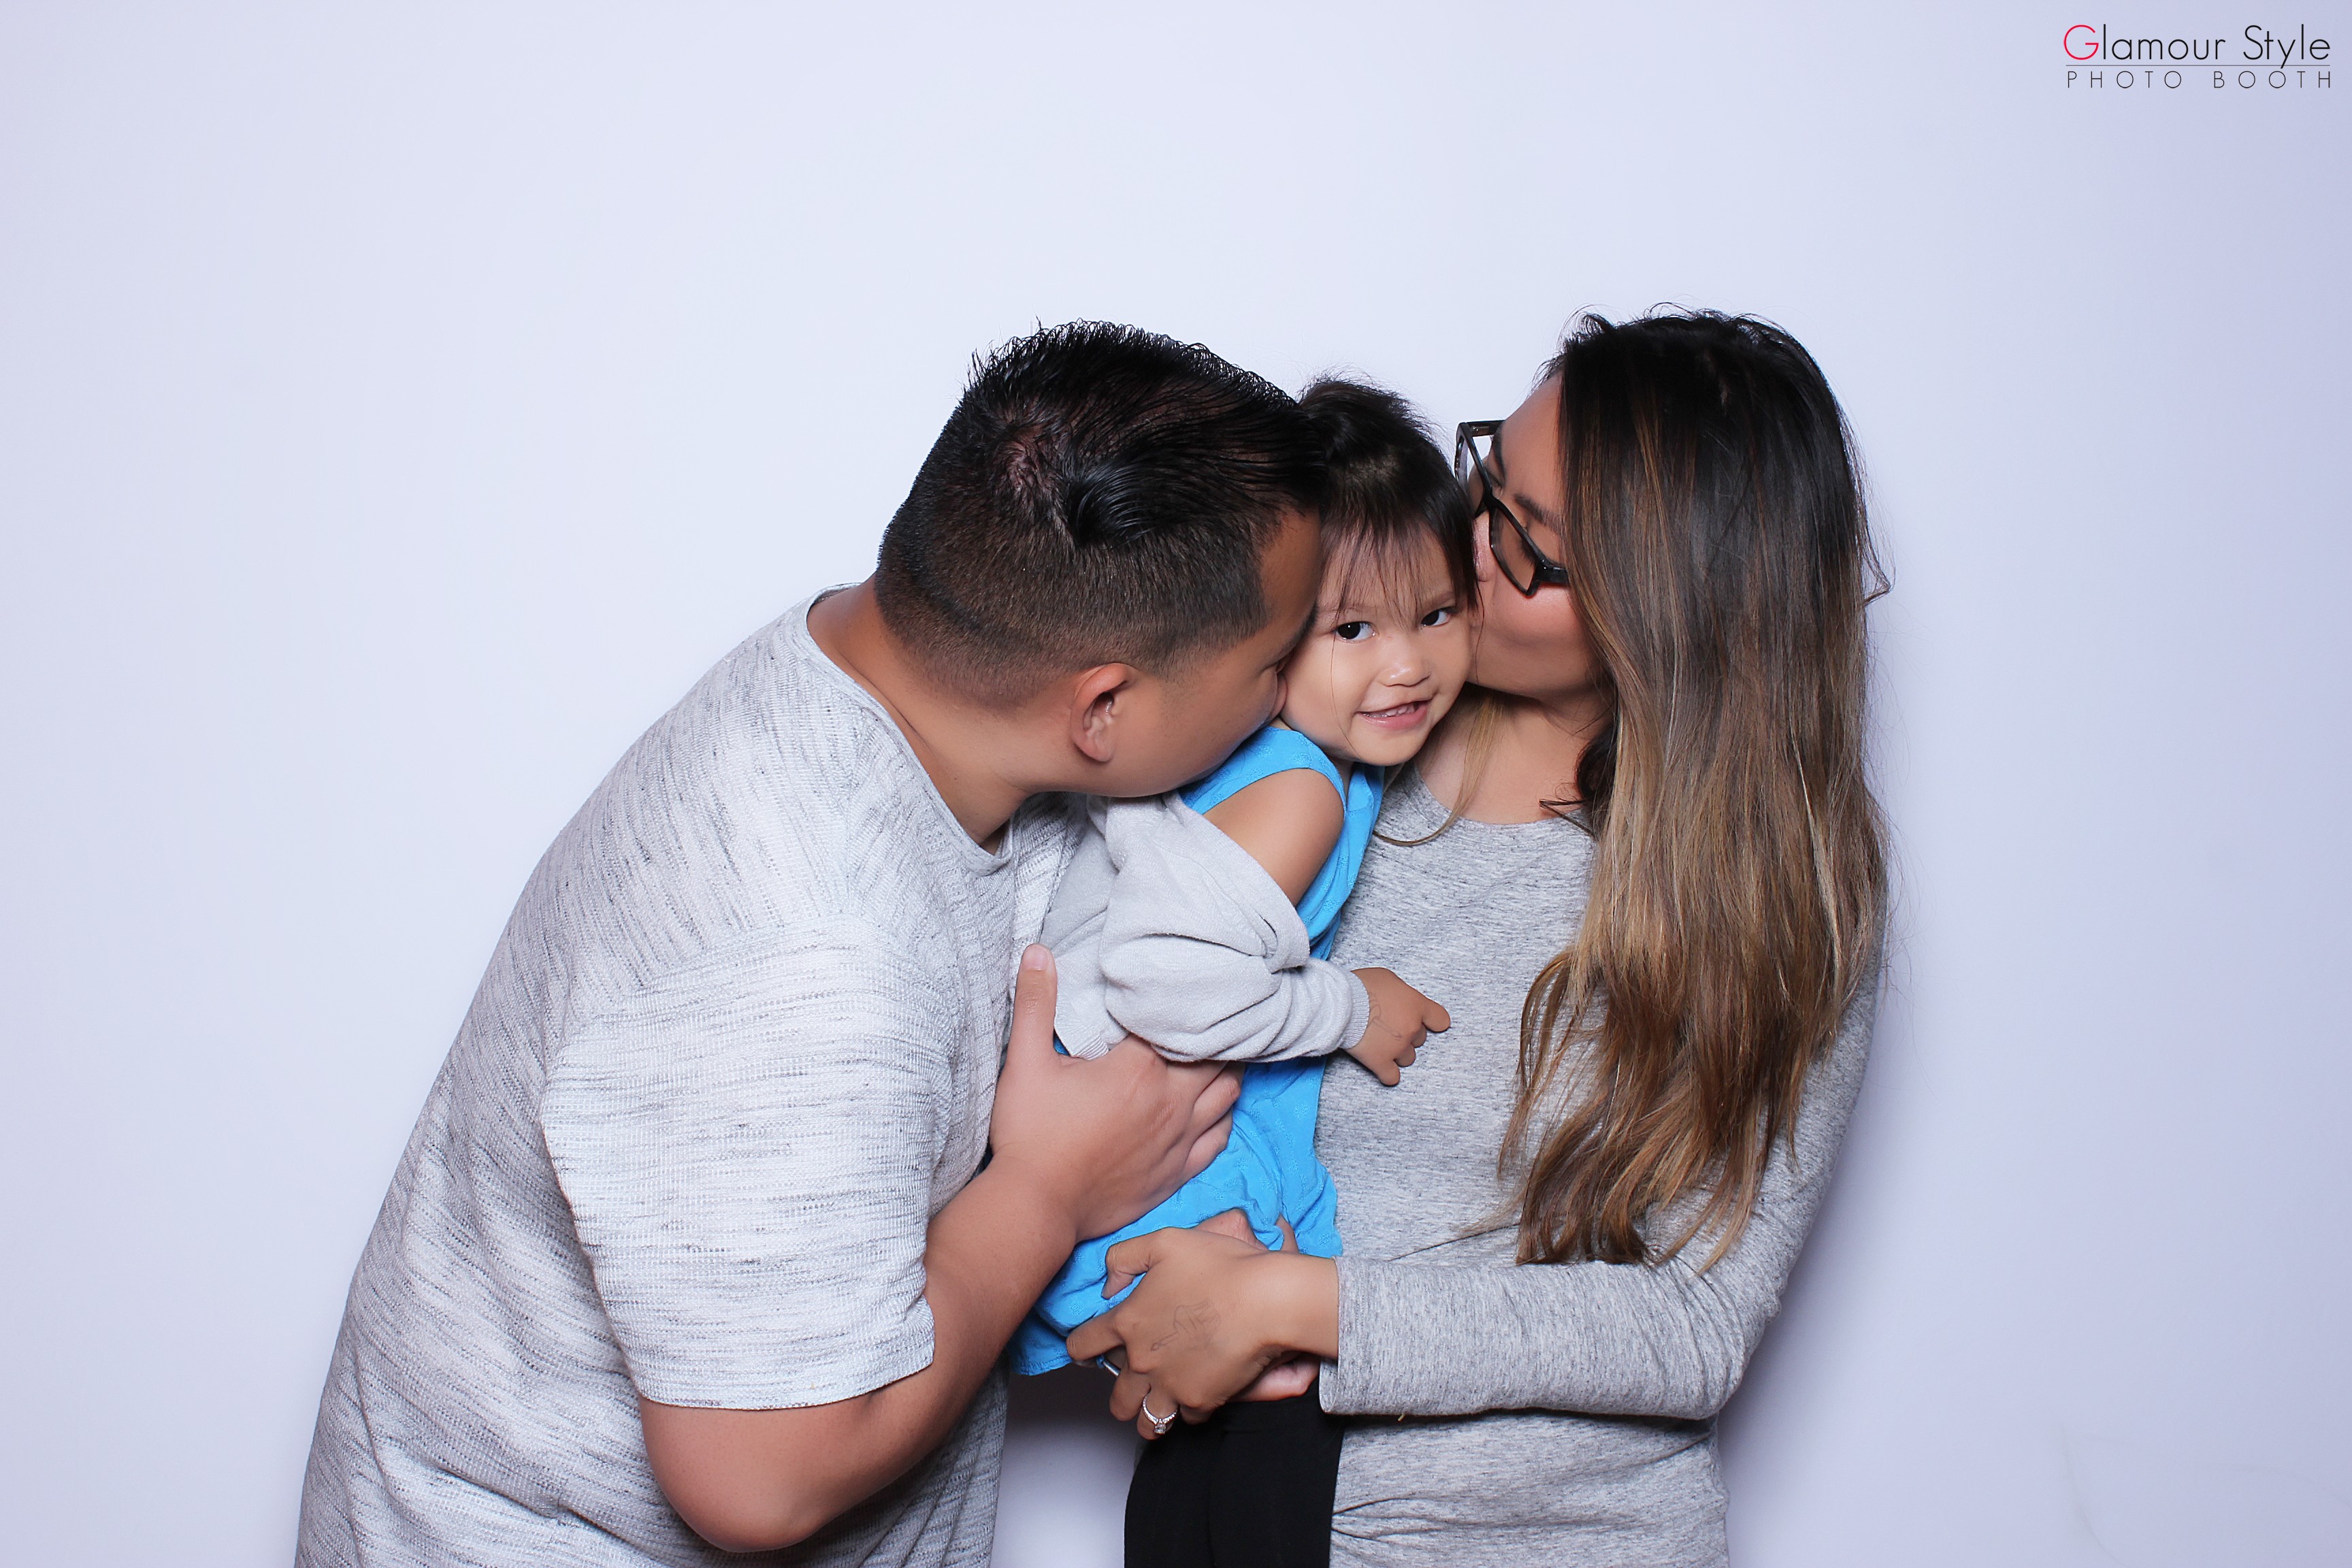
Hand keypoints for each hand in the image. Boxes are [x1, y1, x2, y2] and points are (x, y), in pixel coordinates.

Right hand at [988, 947, 1240, 1244]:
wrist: (1037, 1207)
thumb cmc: (1030, 1135)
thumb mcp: (1024, 1062)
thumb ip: (1036, 1003)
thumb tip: (1038, 950)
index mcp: (1139, 1071)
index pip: (1179, 1022)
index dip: (1182, 1002)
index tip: (1183, 986)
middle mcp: (1171, 1103)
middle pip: (1215, 1056)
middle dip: (1214, 1032)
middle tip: (1211, 1012)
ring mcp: (1179, 1141)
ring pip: (1227, 1095)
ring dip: (1226, 1071)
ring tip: (1220, 1052)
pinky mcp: (1177, 1173)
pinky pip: (1219, 1138)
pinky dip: (1223, 1116)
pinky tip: (1215, 1107)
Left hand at [1066, 1226, 1338, 1433]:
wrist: (1265, 1300)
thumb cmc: (1219, 1266)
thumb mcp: (1165, 1242)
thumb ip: (1125, 1257)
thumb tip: (1109, 1283)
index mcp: (1128, 1322)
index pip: (1082, 1345)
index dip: (1081, 1346)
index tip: (1088, 1349)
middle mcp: (1142, 1361)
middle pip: (1116, 1398)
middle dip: (1122, 1393)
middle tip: (1135, 1382)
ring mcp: (1170, 1386)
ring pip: (1147, 1422)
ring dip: (1150, 1412)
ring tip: (1160, 1402)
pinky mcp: (1200, 1401)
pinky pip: (1187, 1418)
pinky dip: (1190, 1408)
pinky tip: (1198, 1392)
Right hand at [1347, 968, 1449, 1085]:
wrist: (1342, 1003)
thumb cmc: (1361, 986)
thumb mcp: (1388, 978)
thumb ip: (1400, 993)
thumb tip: (1398, 1000)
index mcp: (1417, 1006)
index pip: (1440, 1019)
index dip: (1432, 1021)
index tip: (1427, 1023)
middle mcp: (1412, 1029)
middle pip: (1419, 1039)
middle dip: (1407, 1035)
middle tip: (1390, 1026)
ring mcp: (1397, 1048)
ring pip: (1407, 1058)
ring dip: (1397, 1053)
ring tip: (1381, 1043)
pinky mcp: (1380, 1061)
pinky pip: (1391, 1077)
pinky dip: (1387, 1073)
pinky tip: (1381, 1067)